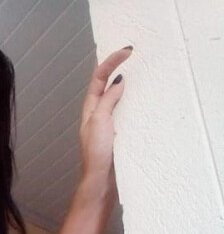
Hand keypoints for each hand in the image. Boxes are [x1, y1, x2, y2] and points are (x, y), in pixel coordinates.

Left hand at [79, 46, 132, 183]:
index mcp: (90, 109)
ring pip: (116, 98)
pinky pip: (125, 113)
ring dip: (126, 85)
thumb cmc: (96, 154)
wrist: (101, 182)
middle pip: (106, 85)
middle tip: (132, 55)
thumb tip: (117, 81)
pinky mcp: (117, 134)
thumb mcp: (100, 121)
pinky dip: (132, 103)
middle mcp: (97, 115)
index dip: (110, 62)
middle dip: (117, 68)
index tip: (127, 51)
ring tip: (138, 72)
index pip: (99, 78)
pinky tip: (141, 102)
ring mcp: (107, 124)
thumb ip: (108, 100)